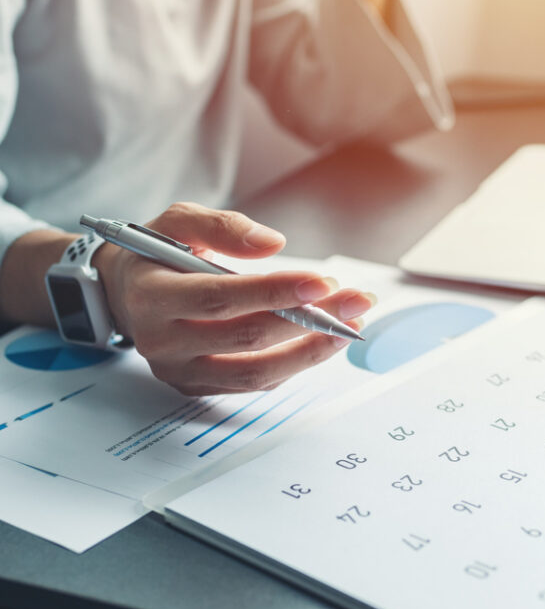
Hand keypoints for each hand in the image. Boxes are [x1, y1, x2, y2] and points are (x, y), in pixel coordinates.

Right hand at [93, 203, 374, 394]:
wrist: (125, 293)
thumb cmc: (156, 253)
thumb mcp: (177, 220)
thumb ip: (222, 227)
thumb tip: (274, 243)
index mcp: (153, 297)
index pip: (221, 299)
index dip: (274, 293)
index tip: (323, 283)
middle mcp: (163, 342)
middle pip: (246, 339)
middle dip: (309, 320)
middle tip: (356, 300)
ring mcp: (181, 372)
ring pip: (256, 374)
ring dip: (311, 352)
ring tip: (351, 327)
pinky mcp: (198, 387)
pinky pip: (254, 384)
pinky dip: (294, 364)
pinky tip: (323, 341)